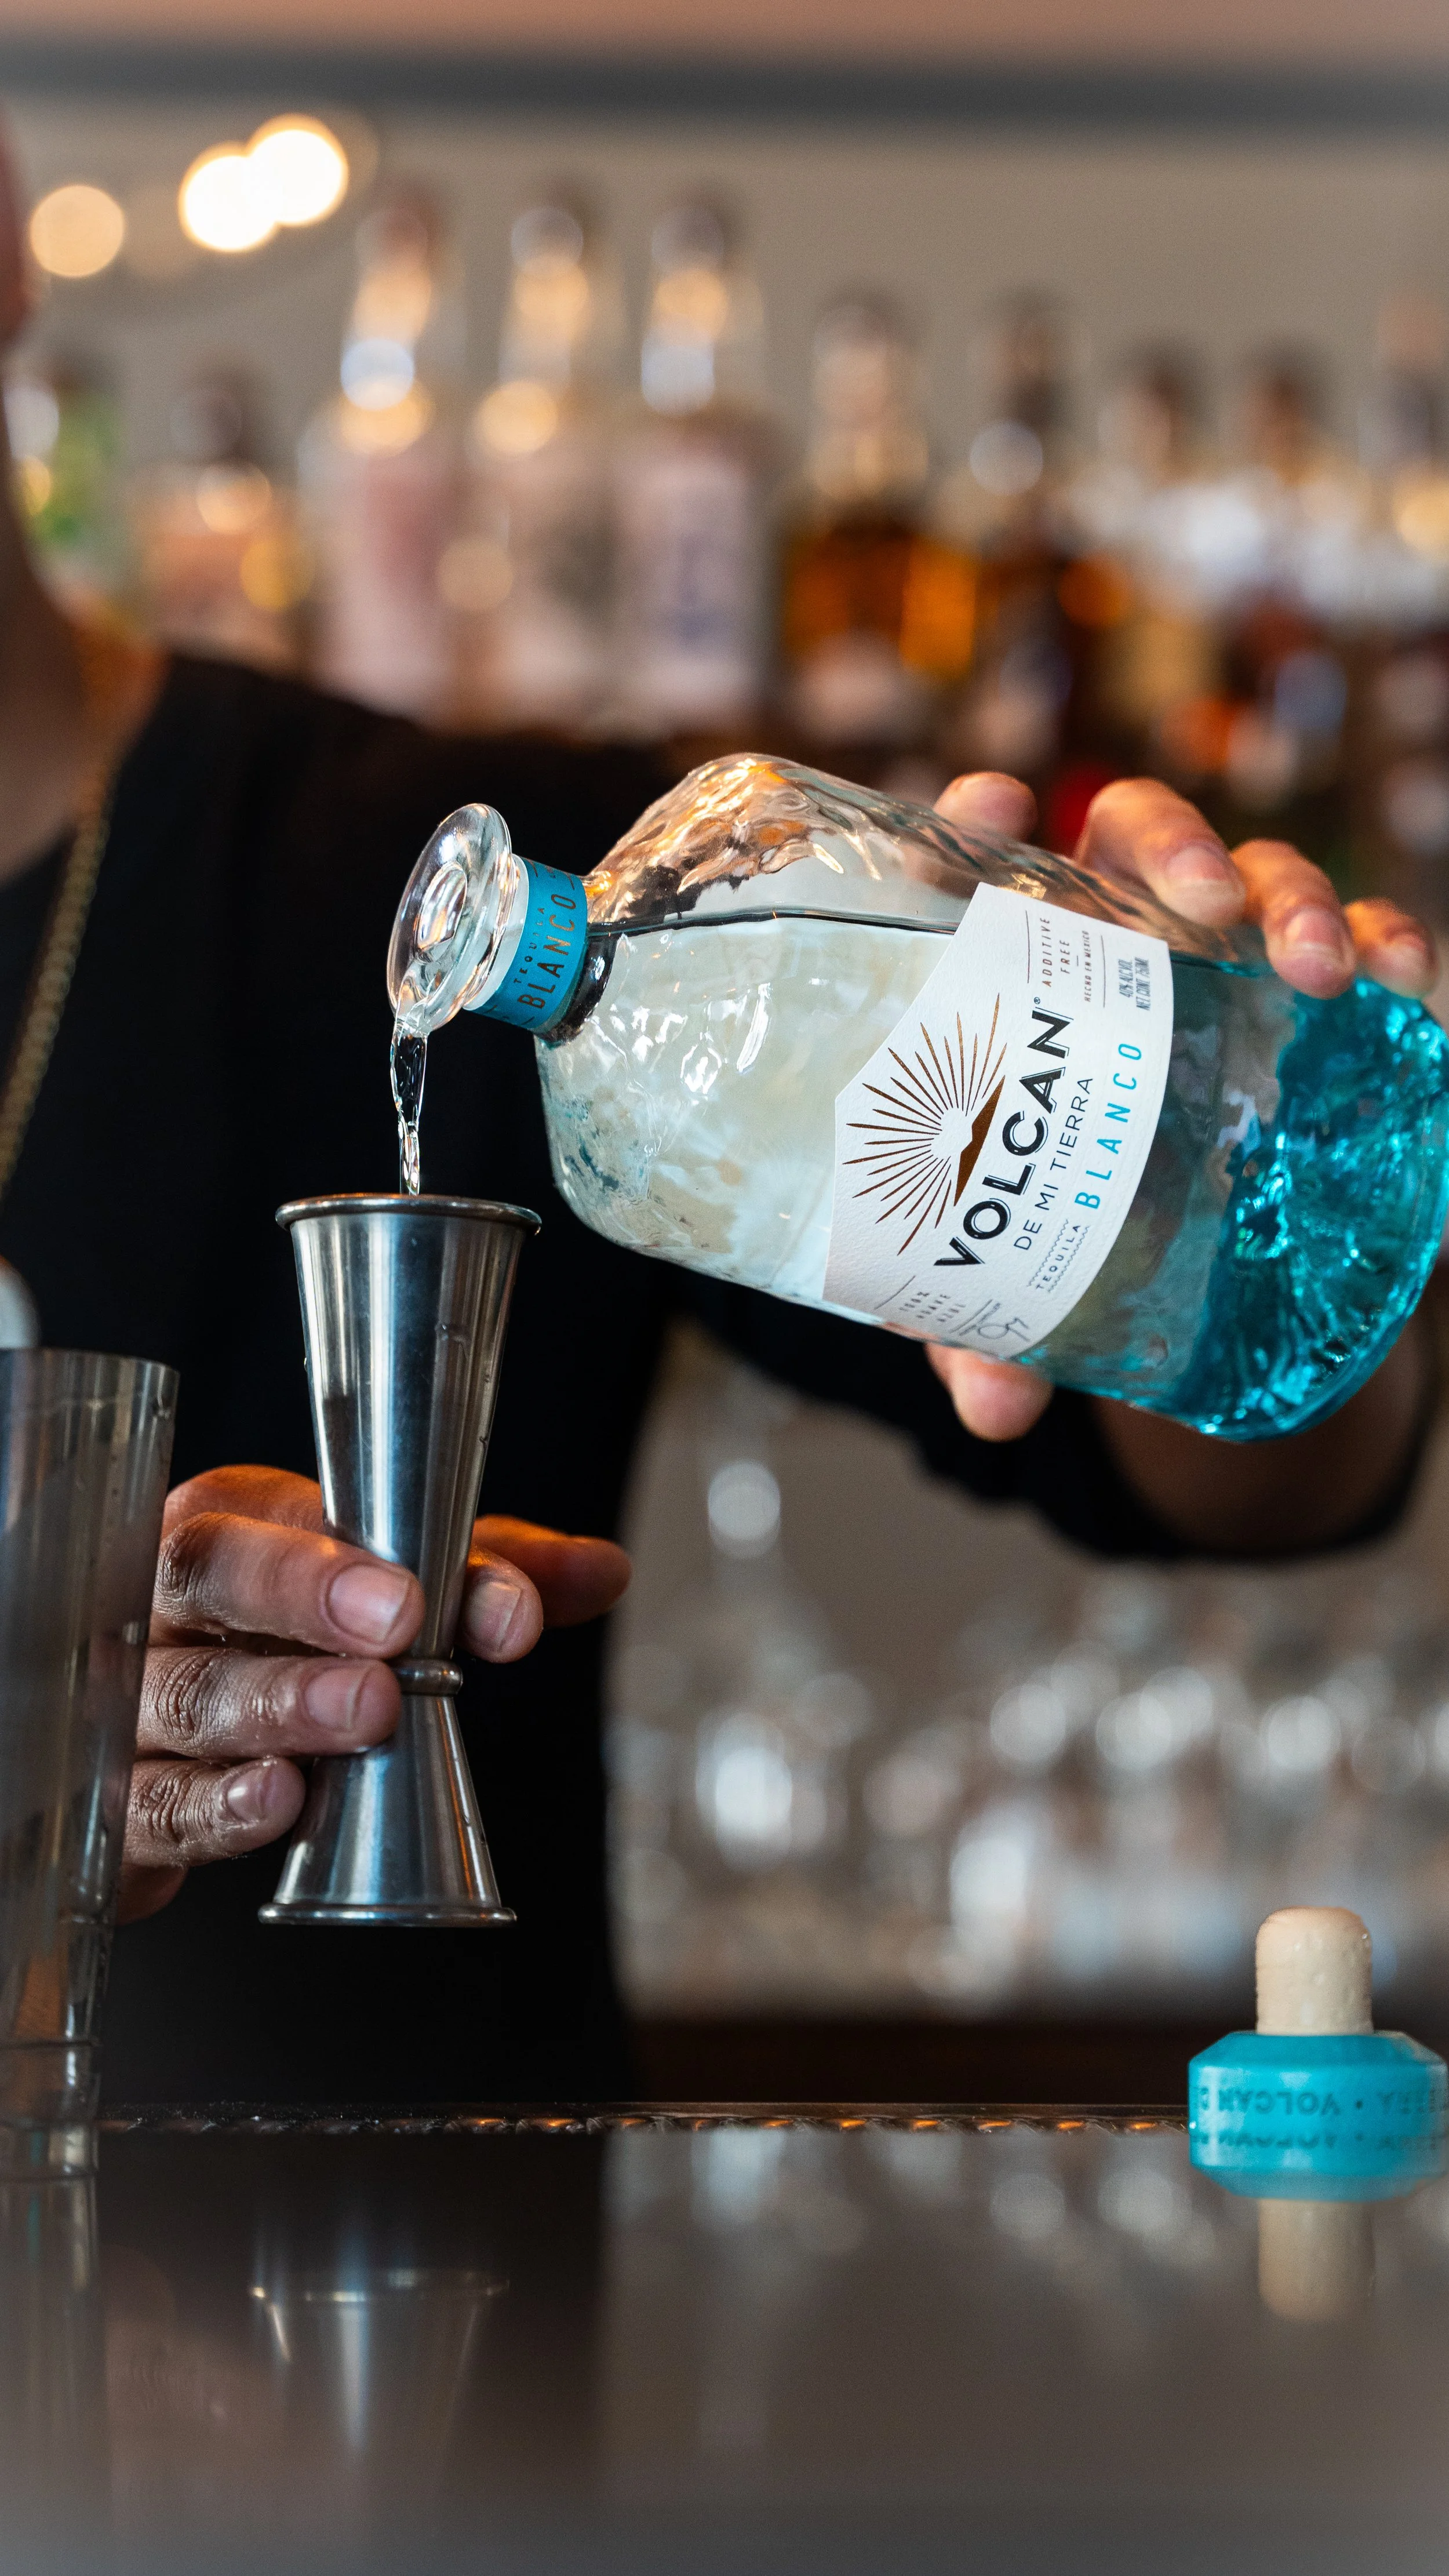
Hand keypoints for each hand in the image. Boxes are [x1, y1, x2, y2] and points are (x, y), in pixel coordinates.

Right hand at [118, 1466, 629, 1924]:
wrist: (175, 1752)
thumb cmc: (285, 1644)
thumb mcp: (394, 1594)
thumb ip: (493, 1578)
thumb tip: (605, 1572)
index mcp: (227, 1523)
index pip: (289, 1518)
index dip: (366, 1554)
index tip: (452, 1597)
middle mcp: (162, 1602)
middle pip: (209, 1576)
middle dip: (306, 1601)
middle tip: (400, 1638)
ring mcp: (125, 1704)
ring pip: (185, 1694)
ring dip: (280, 1706)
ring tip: (364, 1716)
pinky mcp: (117, 1809)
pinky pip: (154, 1804)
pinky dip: (217, 1807)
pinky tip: (276, 1802)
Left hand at [925, 772, 1436, 1444]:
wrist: (1165, 1279)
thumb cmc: (1040, 1240)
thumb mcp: (989, 1282)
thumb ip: (971, 1325)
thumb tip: (993, 1411)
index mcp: (1014, 971)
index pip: (984, 862)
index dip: (978, 821)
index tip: (988, 801)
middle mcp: (1119, 943)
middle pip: (1136, 838)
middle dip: (1173, 844)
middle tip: (1196, 905)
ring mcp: (1223, 970)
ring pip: (1258, 878)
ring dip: (1294, 896)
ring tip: (1315, 963)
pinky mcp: (1311, 1013)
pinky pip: (1361, 948)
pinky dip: (1387, 947)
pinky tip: (1398, 977)